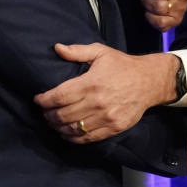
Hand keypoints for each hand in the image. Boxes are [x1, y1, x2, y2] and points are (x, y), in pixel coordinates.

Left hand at [34, 43, 178, 143]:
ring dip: (57, 127)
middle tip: (44, 112)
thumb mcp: (101, 52)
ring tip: (53, 122)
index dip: (43, 101)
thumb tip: (57, 48)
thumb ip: (77, 51)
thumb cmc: (123, 65)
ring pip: (72, 129)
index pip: (58, 97)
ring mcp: (106, 117)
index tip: (38, 99)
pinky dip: (73, 138)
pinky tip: (66, 133)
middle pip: (62, 115)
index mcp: (91, 83)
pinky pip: (87, 138)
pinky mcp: (113, 128)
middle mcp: (97, 102)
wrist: (149, 81)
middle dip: (48, 115)